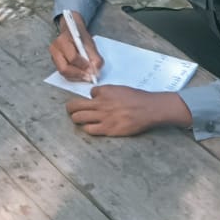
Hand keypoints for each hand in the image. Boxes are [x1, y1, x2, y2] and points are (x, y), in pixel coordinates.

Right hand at [48, 12, 103, 82]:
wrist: (71, 30)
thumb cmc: (80, 36)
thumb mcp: (90, 43)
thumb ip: (94, 57)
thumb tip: (96, 71)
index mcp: (63, 40)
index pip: (72, 57)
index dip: (83, 65)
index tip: (92, 69)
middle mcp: (55, 49)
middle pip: (64, 68)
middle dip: (78, 74)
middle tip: (90, 77)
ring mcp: (53, 57)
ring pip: (63, 73)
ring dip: (77, 77)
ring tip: (87, 77)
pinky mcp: (55, 63)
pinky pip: (64, 74)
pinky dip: (74, 77)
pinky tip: (82, 75)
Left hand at [65, 87, 188, 137]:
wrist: (149, 108)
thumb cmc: (138, 98)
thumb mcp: (121, 89)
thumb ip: (108, 93)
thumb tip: (98, 97)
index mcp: (105, 91)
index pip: (90, 93)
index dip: (92, 97)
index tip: (95, 101)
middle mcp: (101, 103)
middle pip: (75, 105)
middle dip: (70, 108)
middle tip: (70, 110)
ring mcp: (103, 117)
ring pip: (78, 117)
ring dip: (76, 118)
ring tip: (76, 119)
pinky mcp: (107, 129)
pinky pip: (89, 129)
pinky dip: (87, 128)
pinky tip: (90, 128)